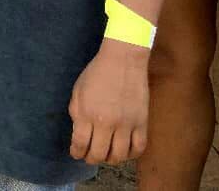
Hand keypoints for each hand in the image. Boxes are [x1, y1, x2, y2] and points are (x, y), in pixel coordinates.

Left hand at [69, 39, 150, 165]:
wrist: (123, 60)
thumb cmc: (97, 73)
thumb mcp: (78, 90)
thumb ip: (76, 113)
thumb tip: (79, 132)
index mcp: (87, 113)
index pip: (80, 144)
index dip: (76, 152)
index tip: (76, 153)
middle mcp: (107, 122)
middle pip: (99, 154)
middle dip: (91, 158)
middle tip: (90, 155)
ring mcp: (126, 124)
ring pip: (119, 156)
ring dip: (110, 159)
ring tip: (106, 153)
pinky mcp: (142, 123)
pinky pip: (139, 148)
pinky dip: (131, 154)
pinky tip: (124, 150)